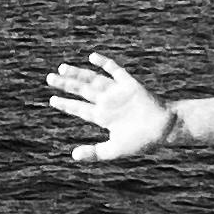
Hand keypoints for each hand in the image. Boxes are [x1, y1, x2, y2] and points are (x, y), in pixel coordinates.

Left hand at [46, 53, 171, 164]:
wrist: (164, 128)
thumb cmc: (141, 141)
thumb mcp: (115, 150)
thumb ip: (95, 152)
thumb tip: (73, 156)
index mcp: (103, 117)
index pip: (80, 108)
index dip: (66, 104)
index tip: (52, 99)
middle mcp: (107, 102)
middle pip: (82, 91)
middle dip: (66, 84)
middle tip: (49, 78)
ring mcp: (117, 92)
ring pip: (93, 79)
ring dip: (79, 73)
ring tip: (62, 68)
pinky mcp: (130, 84)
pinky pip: (115, 71)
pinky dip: (105, 63)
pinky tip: (92, 57)